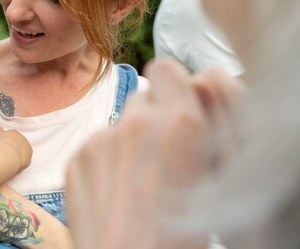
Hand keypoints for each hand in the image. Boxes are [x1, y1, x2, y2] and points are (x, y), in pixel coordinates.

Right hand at [0, 126, 32, 170]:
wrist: (5, 154)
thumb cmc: (0, 145)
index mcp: (15, 133)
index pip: (13, 138)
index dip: (7, 145)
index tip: (2, 149)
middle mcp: (23, 140)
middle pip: (19, 146)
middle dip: (13, 151)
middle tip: (5, 156)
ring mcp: (27, 150)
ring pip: (22, 155)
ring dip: (17, 158)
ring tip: (8, 161)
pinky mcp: (28, 160)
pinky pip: (23, 163)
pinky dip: (18, 165)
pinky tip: (12, 167)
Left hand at [66, 59, 244, 248]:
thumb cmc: (188, 231)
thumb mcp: (222, 174)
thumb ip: (216, 118)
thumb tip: (206, 75)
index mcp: (181, 121)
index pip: (167, 68)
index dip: (172, 87)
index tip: (175, 108)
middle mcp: (139, 122)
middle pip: (143, 97)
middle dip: (153, 117)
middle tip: (161, 154)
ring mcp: (103, 139)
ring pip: (119, 123)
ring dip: (130, 139)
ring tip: (140, 180)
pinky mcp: (78, 158)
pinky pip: (96, 145)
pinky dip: (106, 161)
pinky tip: (118, 193)